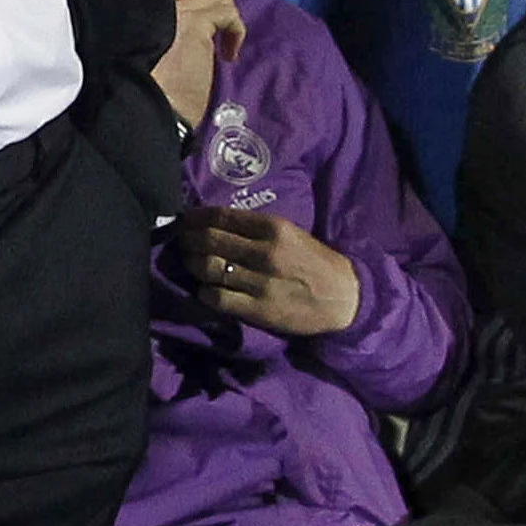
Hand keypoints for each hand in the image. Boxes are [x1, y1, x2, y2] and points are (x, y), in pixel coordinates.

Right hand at [154, 0, 241, 134]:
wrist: (145, 110)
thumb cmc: (147, 90)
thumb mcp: (148, 49)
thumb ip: (162, 27)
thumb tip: (188, 23)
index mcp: (136, 5)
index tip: (198, 17)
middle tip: (214, 23)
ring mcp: (174, 8)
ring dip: (225, 12)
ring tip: (224, 39)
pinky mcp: (194, 23)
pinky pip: (226, 13)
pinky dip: (236, 31)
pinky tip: (229, 54)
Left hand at [176, 205, 363, 336]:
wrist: (343, 297)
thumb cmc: (314, 262)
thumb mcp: (290, 234)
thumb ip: (256, 228)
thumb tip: (215, 223)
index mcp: (274, 227)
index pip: (222, 217)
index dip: (196, 217)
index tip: (186, 220)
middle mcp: (265, 252)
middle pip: (210, 240)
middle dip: (188, 239)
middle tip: (181, 241)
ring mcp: (260, 282)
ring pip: (208, 268)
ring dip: (192, 264)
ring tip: (190, 263)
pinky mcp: (258, 309)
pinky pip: (217, 298)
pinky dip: (204, 292)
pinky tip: (204, 289)